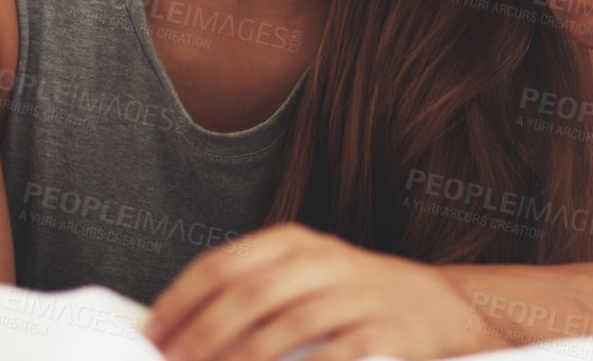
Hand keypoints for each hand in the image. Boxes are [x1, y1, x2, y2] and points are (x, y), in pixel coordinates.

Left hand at [145, 223, 495, 360]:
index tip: (152, 336)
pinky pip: (332, 356)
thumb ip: (252, 289)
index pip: (224, 264)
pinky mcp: (384, 333)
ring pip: (285, 326)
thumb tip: (178, 329)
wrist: (441, 307)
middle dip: (201, 337)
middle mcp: (326, 262)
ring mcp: (357, 296)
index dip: (181, 302)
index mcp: (297, 243)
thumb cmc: (355, 296)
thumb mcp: (307, 273)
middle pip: (249, 296)